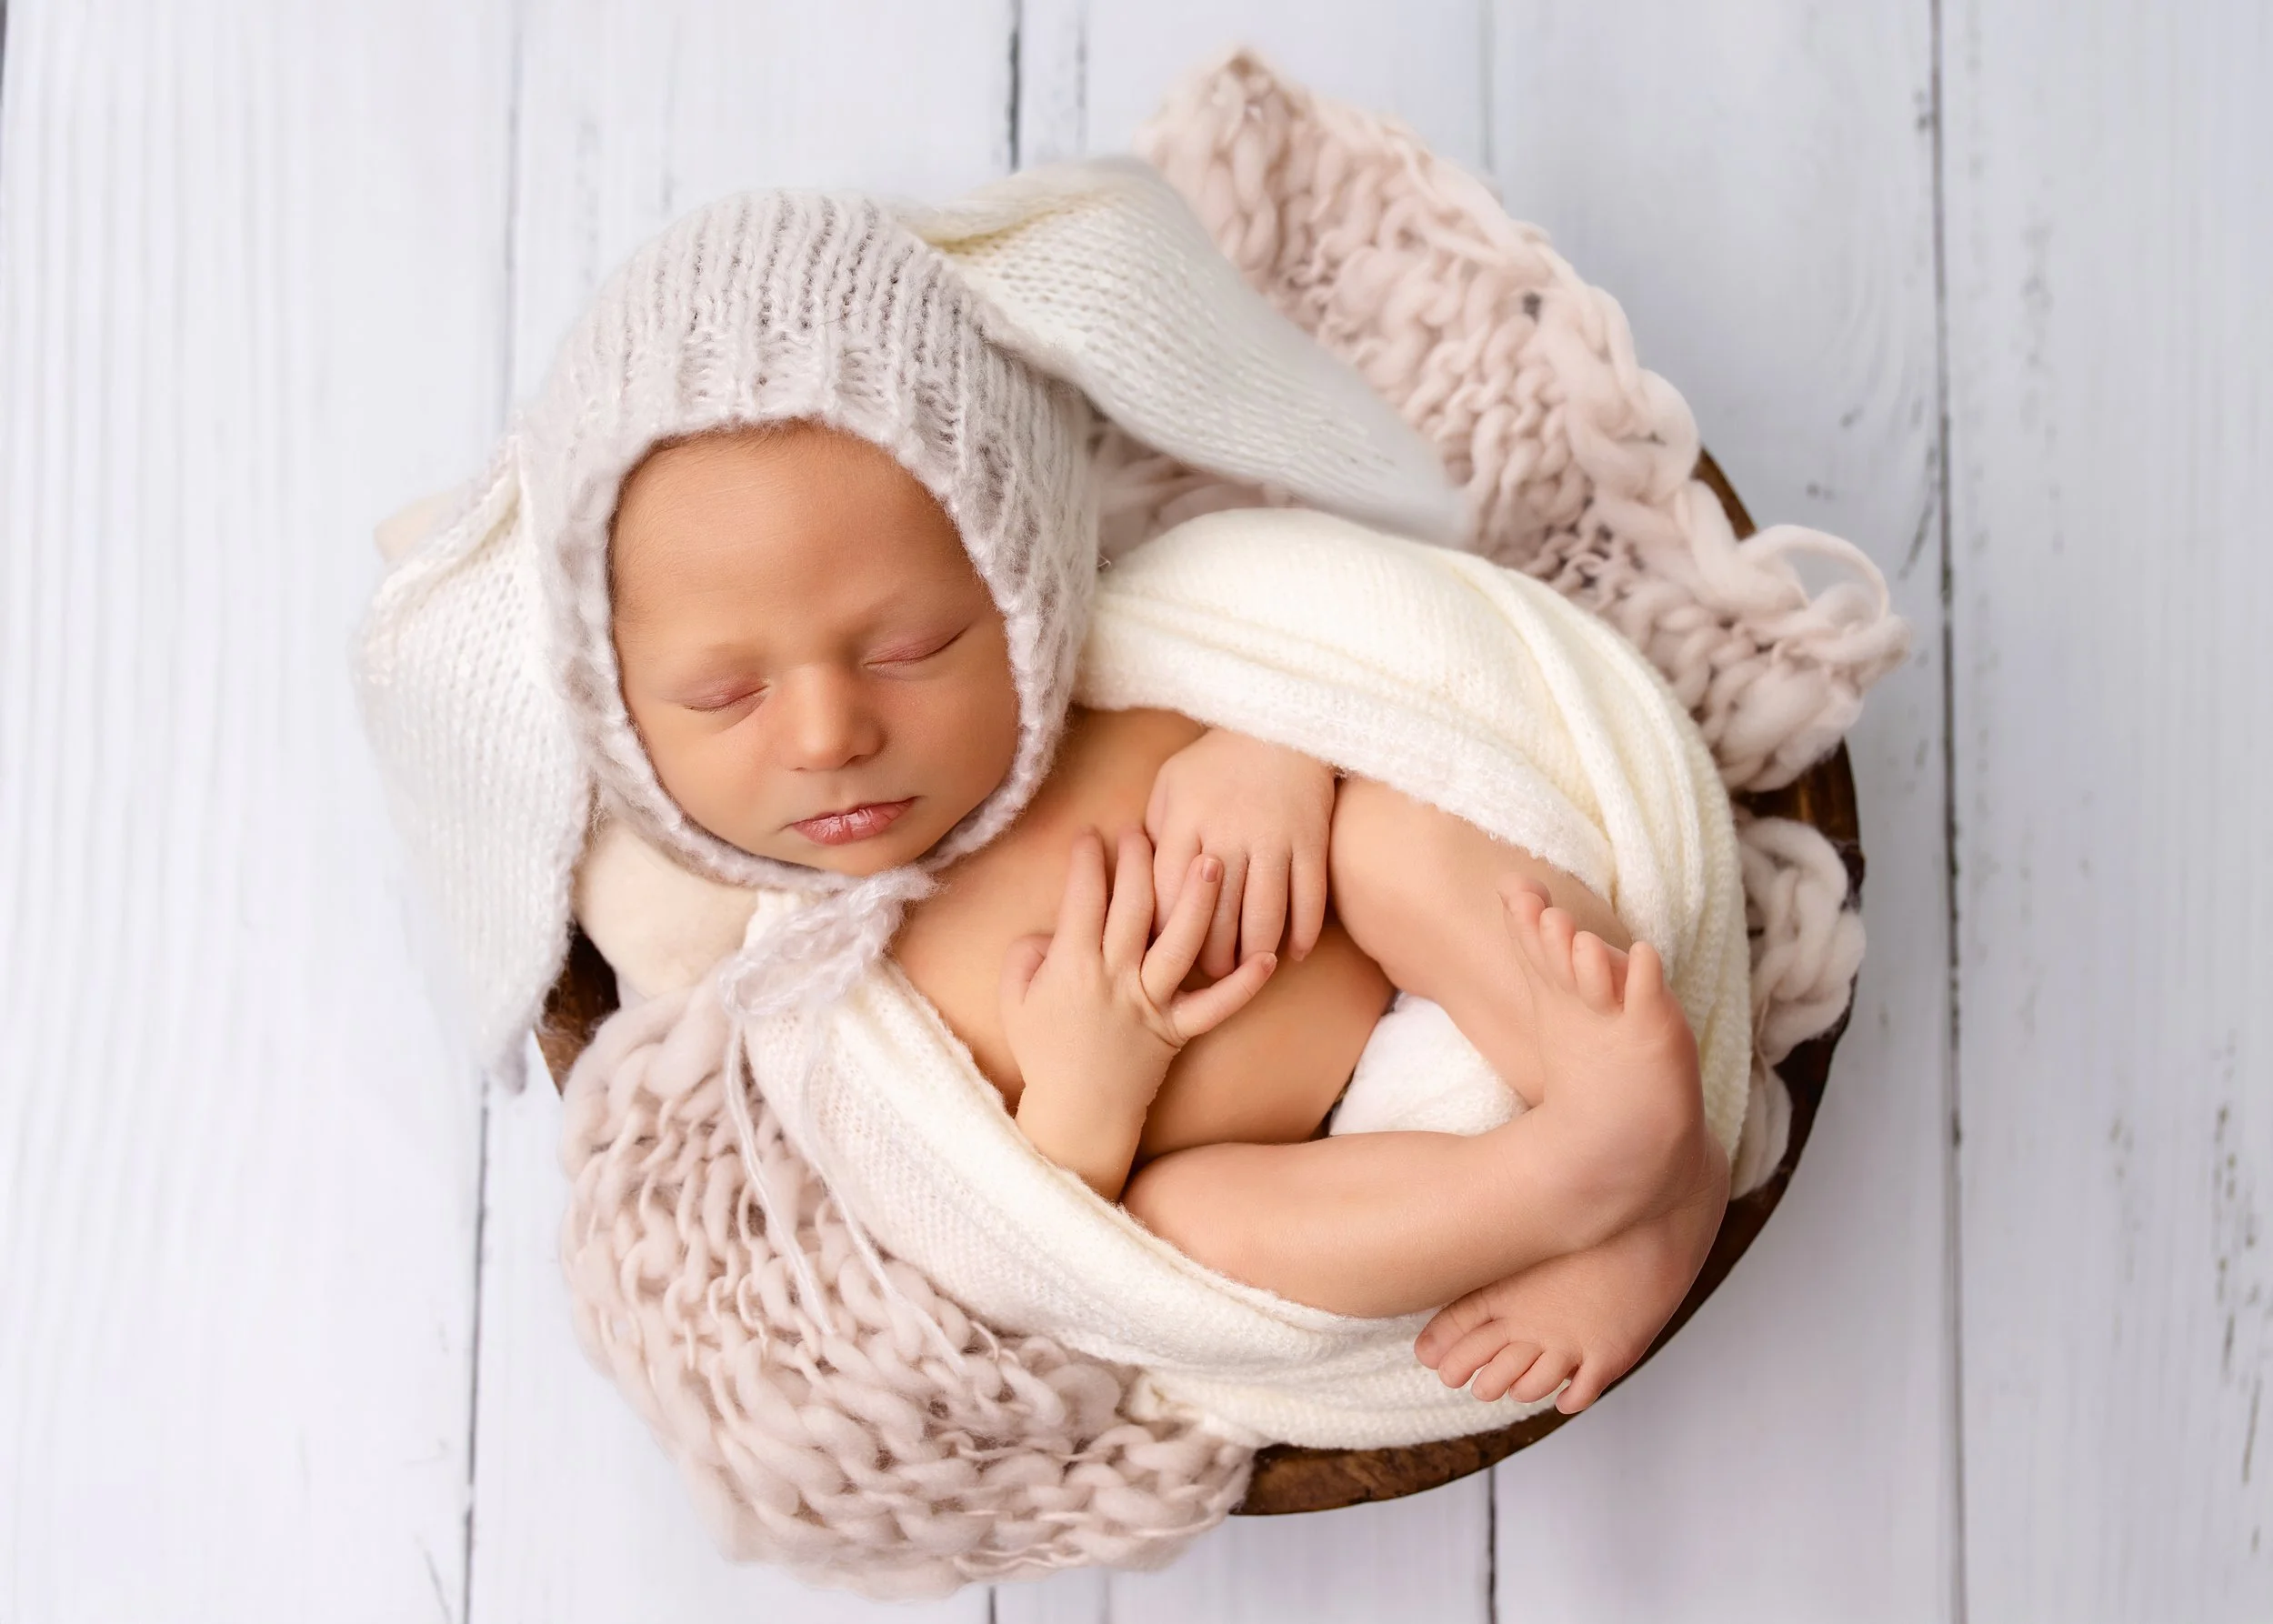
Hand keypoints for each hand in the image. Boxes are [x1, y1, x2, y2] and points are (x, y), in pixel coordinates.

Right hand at [1000, 826, 1278, 1196]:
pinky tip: (1269, 958)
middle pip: (1134, 907)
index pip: (1083, 898)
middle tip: (1144, 830)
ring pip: (1179, 944)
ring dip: (1197, 901)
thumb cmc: (1043, 1053)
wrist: (1077, 1114)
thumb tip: (1052, 927)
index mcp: (1072, 967)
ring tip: (1213, 859)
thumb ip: (1026, 954)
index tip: (1092, 834)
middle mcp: (1115, 979)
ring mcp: (1150, 1004)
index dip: (1087, 861)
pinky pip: (1216, 1007)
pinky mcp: (1178, 1030)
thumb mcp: (1014, 998)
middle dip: (1139, 861)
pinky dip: (1244, 986)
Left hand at [1146, 728, 1336, 978]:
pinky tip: (1293, 952)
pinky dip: (1302, 934)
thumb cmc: (1216, 762)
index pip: (1166, 893)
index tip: (1162, 949)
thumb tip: (1139, 884)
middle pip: (1216, 916)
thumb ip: (1155, 831)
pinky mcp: (1311, 842)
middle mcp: (1228, 834)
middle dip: (1210, 956)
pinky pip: (1309, 901)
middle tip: (1207, 972)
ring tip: (1245, 967)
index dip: (1164, 929)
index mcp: (1186, 820)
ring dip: (1254, 954)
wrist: (1282, 724)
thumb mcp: (1171, 784)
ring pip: (1264, 917)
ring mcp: (1274, 839)